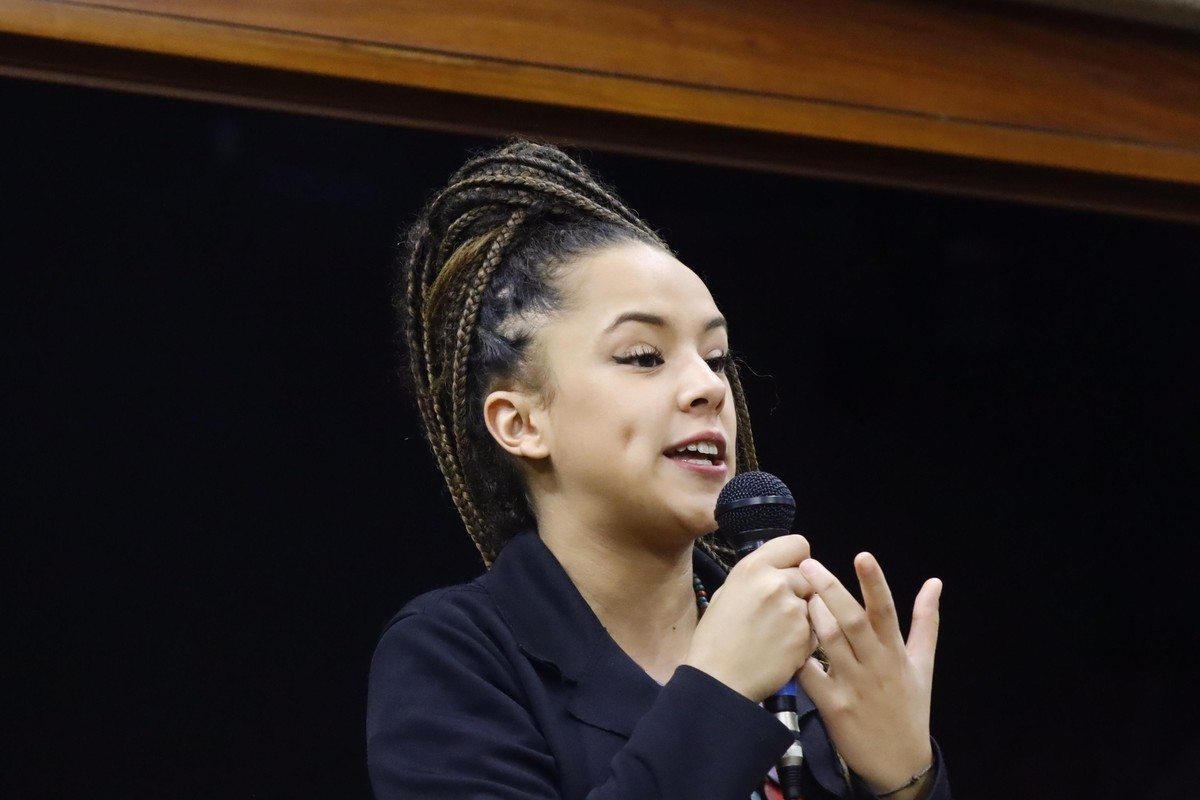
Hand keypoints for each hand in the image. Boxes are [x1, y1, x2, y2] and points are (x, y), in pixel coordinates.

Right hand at [684, 535, 817, 701]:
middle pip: (809, 576)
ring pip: (814, 604)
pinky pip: (816, 630)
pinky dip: (804, 638)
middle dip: (800, 591)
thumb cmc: (716, 640)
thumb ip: (756, 578)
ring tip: (777, 633)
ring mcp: (793, 610)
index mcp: (753, 568)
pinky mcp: (805, 636)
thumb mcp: (727, 594)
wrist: (719, 681)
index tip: (792, 571)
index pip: (797, 544)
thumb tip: (777, 571)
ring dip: (803, 615)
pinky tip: (782, 649)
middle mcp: (776, 583)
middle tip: (780, 610)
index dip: (798, 559)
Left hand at [796, 553, 941, 795]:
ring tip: (797, 595)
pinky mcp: (834, 706)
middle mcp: (876, 665)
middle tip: (809, 565)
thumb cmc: (909, 708)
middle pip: (853, 621)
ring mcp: (854, 686)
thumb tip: (934, 582)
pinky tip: (786, 639)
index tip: (863, 556)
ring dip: (812, 616)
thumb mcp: (923, 665)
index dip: (874, 582)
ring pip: (830, 643)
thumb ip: (926, 622)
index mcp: (895, 652)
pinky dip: (799, 656)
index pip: (886, 611)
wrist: (899, 764)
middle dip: (831, 590)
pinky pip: (811, 675)